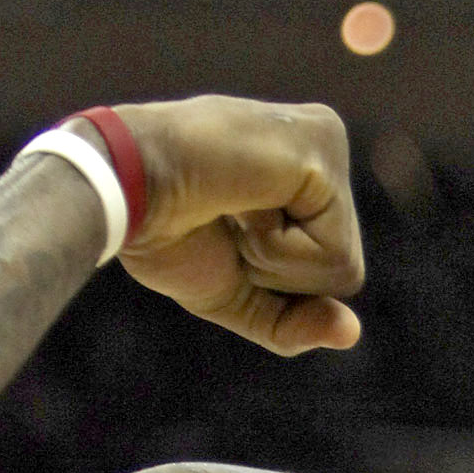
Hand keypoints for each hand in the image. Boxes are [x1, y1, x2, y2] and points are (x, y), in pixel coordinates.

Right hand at [114, 97, 364, 356]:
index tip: (222, 227)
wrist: (123, 191)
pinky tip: (239, 201)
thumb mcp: (236, 294)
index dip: (273, 277)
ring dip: (274, 260)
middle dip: (279, 272)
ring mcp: (325, 139)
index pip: (330, 267)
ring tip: (231, 208)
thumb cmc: (166, 233)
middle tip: (225, 220)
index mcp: (306, 171)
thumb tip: (350, 333)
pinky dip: (277, 250)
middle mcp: (324, 143)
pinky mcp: (321, 147)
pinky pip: (331, 253)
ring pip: (343, 267)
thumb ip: (292, 321)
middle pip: (344, 271)